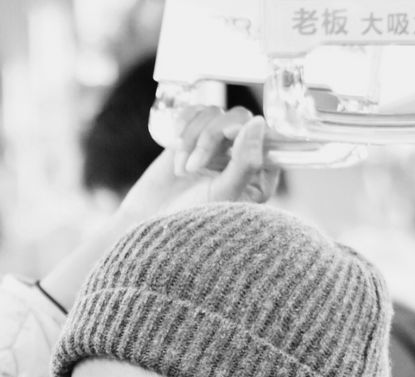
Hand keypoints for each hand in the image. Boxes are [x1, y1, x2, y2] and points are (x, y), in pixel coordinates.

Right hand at [117, 107, 280, 224]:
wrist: (147, 225)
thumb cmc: (188, 221)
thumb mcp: (222, 195)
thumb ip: (245, 161)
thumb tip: (258, 123)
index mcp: (258, 178)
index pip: (268, 138)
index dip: (249, 132)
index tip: (230, 140)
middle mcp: (240, 159)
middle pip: (239, 119)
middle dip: (212, 139)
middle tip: (193, 168)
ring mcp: (215, 148)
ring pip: (214, 114)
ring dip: (194, 139)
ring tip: (182, 171)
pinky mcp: (191, 139)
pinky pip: (194, 113)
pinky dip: (183, 127)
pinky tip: (174, 151)